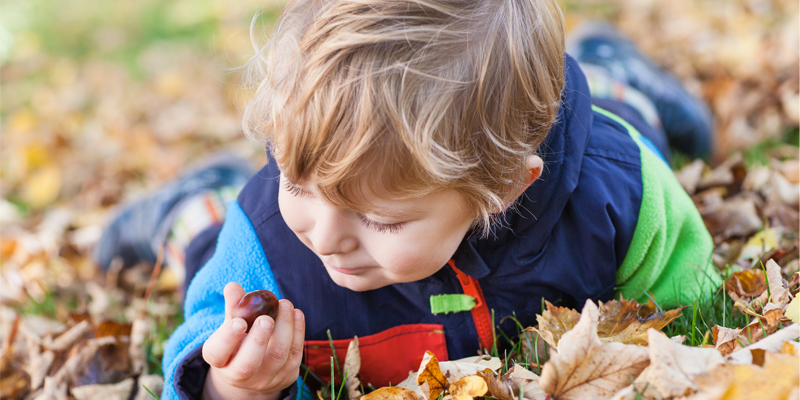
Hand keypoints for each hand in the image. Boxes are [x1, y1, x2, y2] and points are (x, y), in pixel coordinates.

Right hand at [201, 282, 304, 399]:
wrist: (256, 372)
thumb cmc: (240, 341)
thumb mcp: (232, 326)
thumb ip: (233, 307)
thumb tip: (233, 286)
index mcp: (220, 361)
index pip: (218, 353)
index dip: (228, 338)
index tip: (239, 321)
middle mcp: (240, 376)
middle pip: (248, 364)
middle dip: (259, 339)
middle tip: (266, 318)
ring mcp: (265, 379)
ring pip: (277, 357)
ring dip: (284, 328)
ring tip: (285, 304)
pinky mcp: (286, 376)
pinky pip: (294, 354)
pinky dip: (297, 331)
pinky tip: (296, 314)